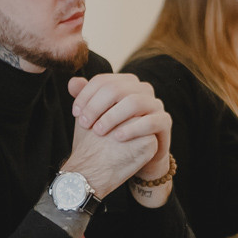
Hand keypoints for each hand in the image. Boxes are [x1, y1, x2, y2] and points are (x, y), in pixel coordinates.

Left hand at [62, 74, 171, 196]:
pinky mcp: (164, 122)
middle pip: (116, 89)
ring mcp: (155, 104)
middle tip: (84, 124)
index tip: (75, 113)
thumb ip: (87, 99)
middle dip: (96, 106)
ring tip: (98, 131)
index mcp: (125, 83)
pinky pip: (150, 121)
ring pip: (134, 102)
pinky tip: (117, 138)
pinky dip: (132, 129)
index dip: (86, 95)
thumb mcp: (97, 117)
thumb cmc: (113, 133)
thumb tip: (72, 82)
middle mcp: (142, 89)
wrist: (135, 157)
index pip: (102, 80)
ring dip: (113, 116)